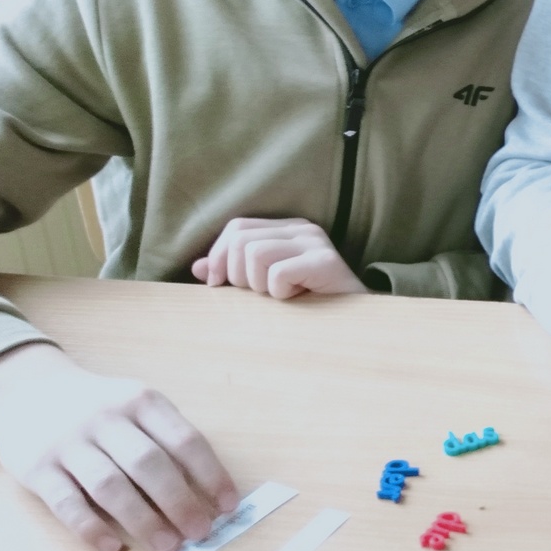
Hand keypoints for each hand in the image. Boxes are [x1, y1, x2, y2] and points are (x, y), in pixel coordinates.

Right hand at [0, 343, 237, 550]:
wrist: (30, 389)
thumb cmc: (100, 407)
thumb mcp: (137, 405)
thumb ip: (166, 438)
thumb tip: (207, 491)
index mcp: (141, 401)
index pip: (185, 440)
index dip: (212, 475)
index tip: (229, 506)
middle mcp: (106, 418)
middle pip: (149, 464)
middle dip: (180, 502)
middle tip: (200, 532)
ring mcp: (69, 442)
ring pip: (110, 486)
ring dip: (143, 520)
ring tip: (168, 546)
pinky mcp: (36, 467)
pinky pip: (66, 503)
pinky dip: (91, 528)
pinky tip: (113, 546)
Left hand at [190, 218, 366, 297]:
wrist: (353, 324)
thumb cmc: (305, 304)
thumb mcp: (262, 285)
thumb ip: (232, 273)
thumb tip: (198, 268)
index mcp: (287, 228)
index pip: (237, 227)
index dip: (218, 255)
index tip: (217, 285)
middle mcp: (302, 228)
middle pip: (241, 239)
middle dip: (237, 274)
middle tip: (259, 294)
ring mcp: (316, 243)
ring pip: (255, 255)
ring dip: (259, 286)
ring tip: (280, 296)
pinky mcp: (325, 261)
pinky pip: (278, 273)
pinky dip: (279, 293)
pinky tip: (297, 299)